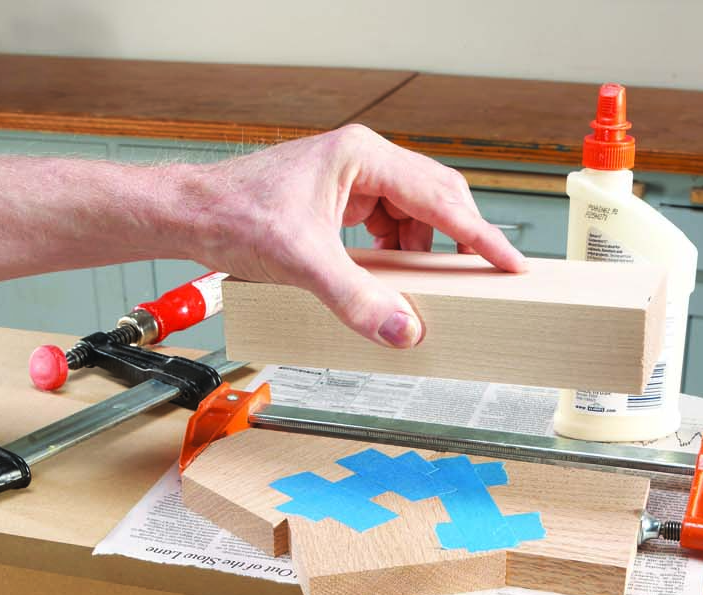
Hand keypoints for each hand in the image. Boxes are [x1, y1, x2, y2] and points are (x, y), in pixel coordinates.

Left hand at [178, 124, 526, 348]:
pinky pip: (387, 228)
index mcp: (361, 157)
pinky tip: (391, 280)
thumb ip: (357, 300)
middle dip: (457, 242)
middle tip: (485, 280)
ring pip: (412, 217)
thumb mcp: (302, 265)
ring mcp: (352, 180)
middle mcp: (362, 161)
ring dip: (422, 254)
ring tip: (428, 288)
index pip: (440, 196)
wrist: (191, 216)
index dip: (480, 235)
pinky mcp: (340, 202)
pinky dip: (396, 256)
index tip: (511, 263)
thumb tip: (405, 329)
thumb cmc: (234, 217)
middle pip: (435, 200)